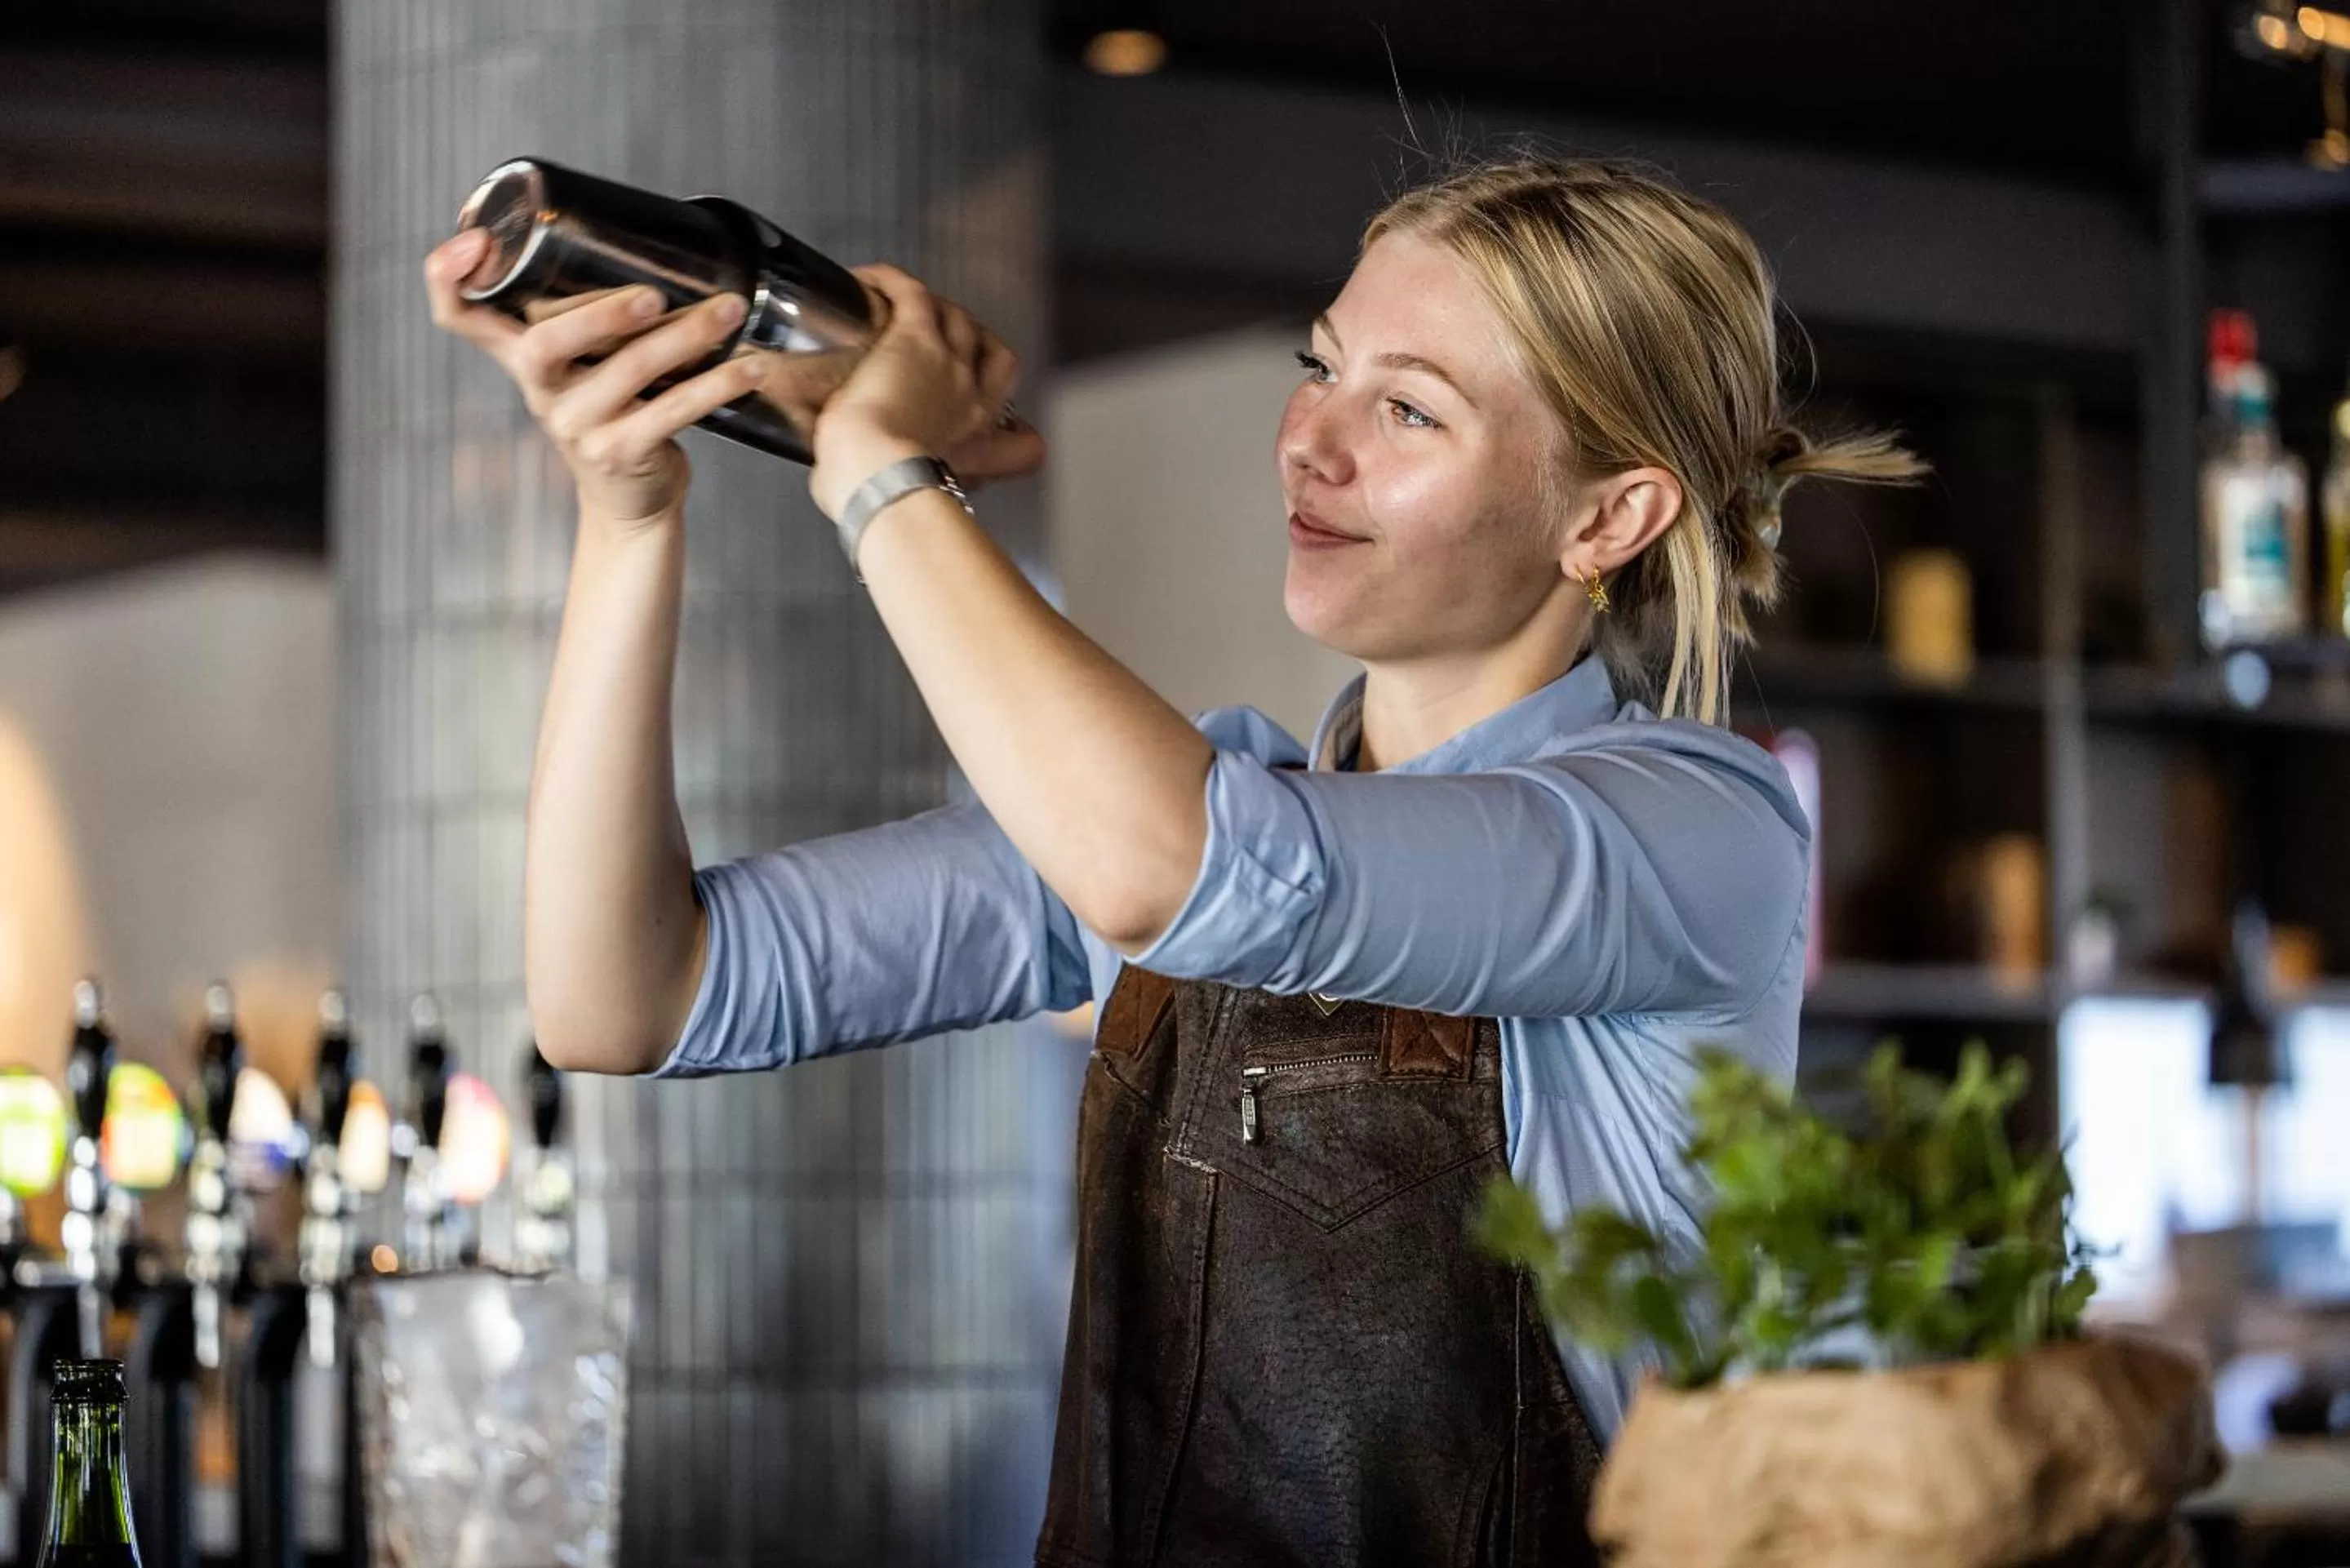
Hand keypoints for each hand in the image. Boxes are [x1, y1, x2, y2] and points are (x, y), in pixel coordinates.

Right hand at [424, 227, 762, 527]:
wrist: (630, 502)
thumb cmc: (612, 415)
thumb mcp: (582, 365)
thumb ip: (588, 313)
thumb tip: (646, 235)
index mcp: (520, 358)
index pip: (458, 314)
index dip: (448, 277)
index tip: (473, 241)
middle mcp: (540, 390)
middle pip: (543, 343)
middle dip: (600, 313)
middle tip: (655, 294)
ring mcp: (577, 425)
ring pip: (628, 371)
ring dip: (687, 336)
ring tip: (730, 310)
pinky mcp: (620, 453)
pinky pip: (674, 411)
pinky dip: (718, 384)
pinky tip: (750, 367)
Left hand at [808, 263, 1045, 518]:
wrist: (875, 474)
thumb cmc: (877, 495)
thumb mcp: (897, 500)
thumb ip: (876, 488)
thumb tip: (832, 483)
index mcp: (973, 451)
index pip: (1027, 443)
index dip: (1016, 431)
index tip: (999, 434)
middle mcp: (972, 405)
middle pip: (1002, 360)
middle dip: (981, 351)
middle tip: (947, 349)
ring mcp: (951, 366)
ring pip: (961, 320)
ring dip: (938, 312)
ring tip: (904, 312)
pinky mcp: (916, 337)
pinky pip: (914, 294)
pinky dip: (892, 283)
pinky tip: (869, 281)